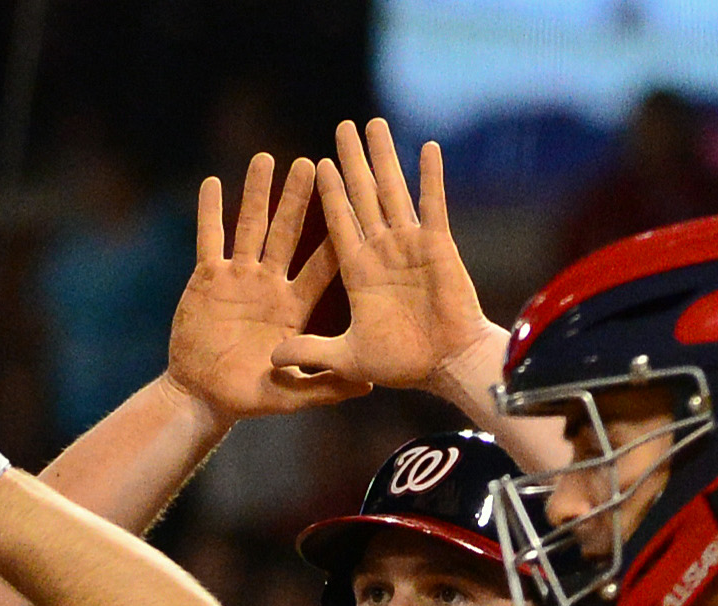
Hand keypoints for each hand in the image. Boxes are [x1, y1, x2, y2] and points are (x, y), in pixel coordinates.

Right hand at [168, 152, 368, 421]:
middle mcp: (271, 285)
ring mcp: (239, 278)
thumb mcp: (293, 395)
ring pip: (250, 226)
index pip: (322, 265)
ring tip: (266, 158)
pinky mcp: (208, 279)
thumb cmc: (249, 398)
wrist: (204, 397)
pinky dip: (209, 213)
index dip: (335, 235)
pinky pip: (209, 239)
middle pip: (288, 233)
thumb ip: (327, 387)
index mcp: (295, 306)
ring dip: (257, 193)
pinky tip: (212, 183)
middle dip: (299, 199)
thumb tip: (368, 386)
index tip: (352, 205)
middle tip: (312, 162)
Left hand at [271, 119, 497, 401]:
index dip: (328, 195)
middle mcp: (382, 252)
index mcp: (359, 273)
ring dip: (384, 157)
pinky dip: (431, 177)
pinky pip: (433, 205)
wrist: (446, 368)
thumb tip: (271, 358)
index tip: (317, 166)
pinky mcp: (438, 247)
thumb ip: (310, 352)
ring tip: (373, 125)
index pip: (339, 224)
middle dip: (352, 162)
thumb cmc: (403, 365)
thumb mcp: (346, 358)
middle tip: (342, 127)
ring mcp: (410, 246)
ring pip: (393, 191)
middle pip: (363, 197)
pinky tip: (427, 147)